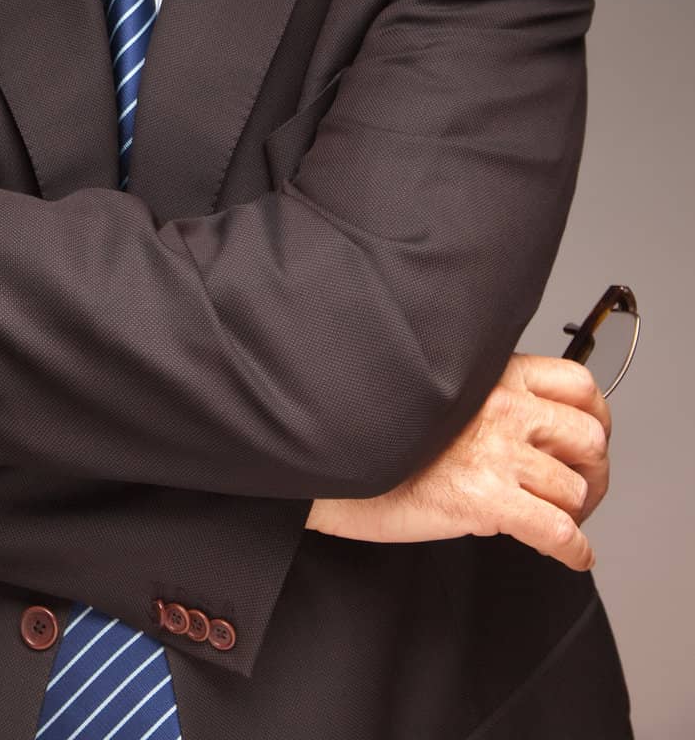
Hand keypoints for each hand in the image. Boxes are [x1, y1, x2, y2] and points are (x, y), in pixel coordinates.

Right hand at [304, 353, 610, 570]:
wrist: (332, 463)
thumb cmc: (378, 429)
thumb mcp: (442, 394)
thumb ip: (489, 398)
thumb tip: (534, 428)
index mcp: (492, 374)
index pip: (578, 384)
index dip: (595, 417)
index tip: (587, 441)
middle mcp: (500, 406)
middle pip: (589, 437)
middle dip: (593, 471)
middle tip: (580, 489)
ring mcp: (494, 452)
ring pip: (574, 488)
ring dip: (576, 512)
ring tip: (559, 521)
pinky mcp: (485, 500)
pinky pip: (558, 532)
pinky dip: (573, 550)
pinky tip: (569, 554)